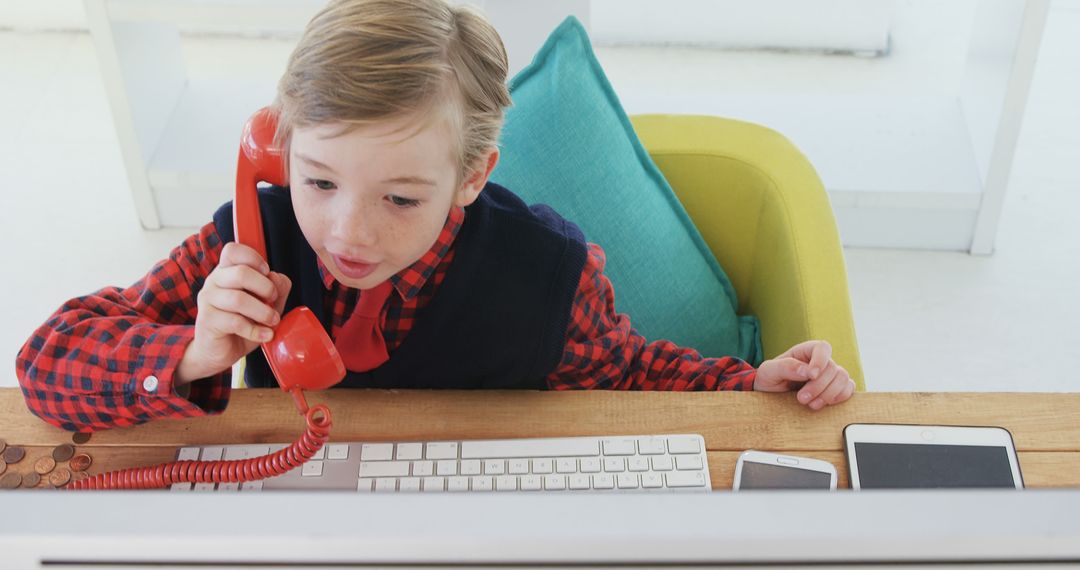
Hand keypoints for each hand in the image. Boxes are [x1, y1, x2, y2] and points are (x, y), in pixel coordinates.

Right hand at [176, 243, 290, 383]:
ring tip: (272, 321)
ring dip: (263, 312)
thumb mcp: (266, 304)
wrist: (220, 351)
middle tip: (273, 300)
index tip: (267, 274)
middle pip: (241, 273)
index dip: (255, 258)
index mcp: (227, 271)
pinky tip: (264, 335)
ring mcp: (208, 300)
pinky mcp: (207, 321)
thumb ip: (277, 288)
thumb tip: (277, 278)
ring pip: (238, 299)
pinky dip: (256, 330)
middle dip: (266, 288)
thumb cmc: (242, 323)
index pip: (233, 250)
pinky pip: (235, 322)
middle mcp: (214, 281)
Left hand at [754, 340, 854, 410]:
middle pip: (833, 368)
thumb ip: (785, 367)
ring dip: (829, 394)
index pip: (822, 348)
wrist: (768, 395)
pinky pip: (848, 389)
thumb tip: (806, 371)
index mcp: (805, 351)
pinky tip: (824, 404)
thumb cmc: (768, 378)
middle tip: (801, 399)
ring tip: (811, 405)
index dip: (821, 361)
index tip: (811, 376)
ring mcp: (829, 375)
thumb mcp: (769, 371)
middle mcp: (820, 361)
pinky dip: (840, 397)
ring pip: (843, 379)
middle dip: (818, 386)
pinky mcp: (835, 389)